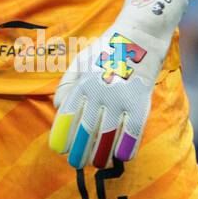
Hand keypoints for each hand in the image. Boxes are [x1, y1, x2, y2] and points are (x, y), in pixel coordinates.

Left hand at [48, 0, 190, 168]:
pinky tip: (121, 157)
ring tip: (95, 164)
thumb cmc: (107, 49)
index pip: (68, 113)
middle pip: (85, 127)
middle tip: (74, 163)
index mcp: (82, 82)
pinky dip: (127, 145)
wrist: (140, 34)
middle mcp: (99, 91)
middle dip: (79, 149)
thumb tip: (57, 107)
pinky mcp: (140, 100)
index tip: (57, 149)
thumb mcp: (80, 60)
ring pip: (107, 133)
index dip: (62, 133)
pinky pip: (133, 129)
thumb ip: (67, 84)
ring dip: (100, 152)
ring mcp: (120, 97)